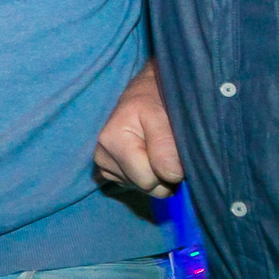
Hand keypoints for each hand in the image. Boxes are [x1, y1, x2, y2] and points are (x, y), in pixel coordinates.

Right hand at [94, 63, 182, 197]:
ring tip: (157, 148)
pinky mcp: (107, 170)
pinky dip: (146, 174)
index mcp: (112, 140)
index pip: (148, 180)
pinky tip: (147, 155)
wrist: (147, 90)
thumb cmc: (158, 99)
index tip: (177, 150)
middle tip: (170, 150)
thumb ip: (166, 145)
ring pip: (140, 187)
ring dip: (155, 173)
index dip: (170, 169)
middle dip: (162, 175)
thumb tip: (170, 175)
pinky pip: (134, 185)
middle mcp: (101, 154)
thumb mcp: (165, 115)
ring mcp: (103, 163)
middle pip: (144, 186)